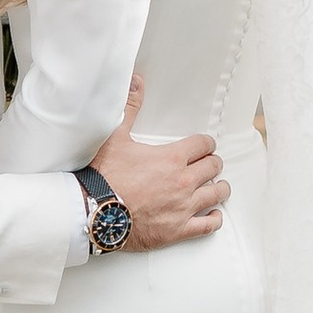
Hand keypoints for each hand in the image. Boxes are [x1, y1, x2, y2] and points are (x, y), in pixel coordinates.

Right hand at [90, 76, 226, 249]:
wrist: (94, 212)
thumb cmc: (105, 176)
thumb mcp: (116, 136)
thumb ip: (130, 108)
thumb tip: (136, 82)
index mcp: (172, 158)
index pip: (203, 145)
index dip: (205, 143)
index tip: (205, 145)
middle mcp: (183, 181)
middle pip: (212, 168)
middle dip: (212, 163)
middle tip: (210, 164)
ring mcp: (183, 207)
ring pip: (216, 195)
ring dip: (219, 188)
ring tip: (218, 186)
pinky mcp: (178, 230)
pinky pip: (207, 225)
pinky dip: (214, 218)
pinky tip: (213, 215)